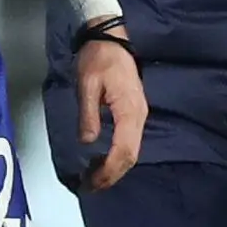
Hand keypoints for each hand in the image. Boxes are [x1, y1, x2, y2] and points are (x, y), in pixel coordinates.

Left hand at [70, 31, 145, 190]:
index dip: (109, 170)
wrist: (112, 39)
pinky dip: (117, 157)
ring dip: (114, 168)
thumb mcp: (87, 84)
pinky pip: (129, 143)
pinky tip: (101, 160)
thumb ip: (88, 114)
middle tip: (90, 187)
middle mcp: (139, 117)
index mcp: (129, 110)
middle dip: (112, 175)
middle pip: (131, 156)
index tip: (91, 182)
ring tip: (93, 178)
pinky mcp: (134, 115)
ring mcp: (139, 116)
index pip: (124, 150)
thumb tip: (88, 142)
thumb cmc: (98, 59)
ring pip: (132, 151)